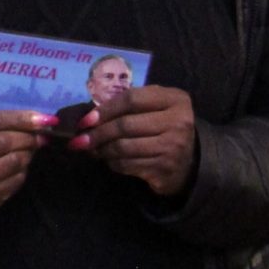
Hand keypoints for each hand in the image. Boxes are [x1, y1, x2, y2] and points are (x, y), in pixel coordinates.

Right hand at [0, 109, 52, 215]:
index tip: (42, 118)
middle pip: (4, 141)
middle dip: (27, 137)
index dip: (19, 118)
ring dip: (27, 154)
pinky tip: (18, 167)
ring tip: (27, 150)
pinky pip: (15, 181)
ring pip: (13, 162)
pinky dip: (22, 171)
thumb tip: (35, 121)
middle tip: (38, 136)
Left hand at [71, 86, 197, 196]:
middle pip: (125, 125)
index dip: (104, 109)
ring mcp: (173, 147)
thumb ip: (129, 103)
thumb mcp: (154, 107)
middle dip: (97, 133)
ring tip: (91, 149)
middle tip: (79, 140)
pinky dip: (113, 163)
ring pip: (124, 147)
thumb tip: (89, 115)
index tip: (85, 120)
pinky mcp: (165, 169)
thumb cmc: (163, 127)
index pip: (131, 99)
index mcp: (175, 100)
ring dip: (102, 149)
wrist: (189, 161)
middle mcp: (178, 122)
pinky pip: (128, 165)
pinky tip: (108, 159)